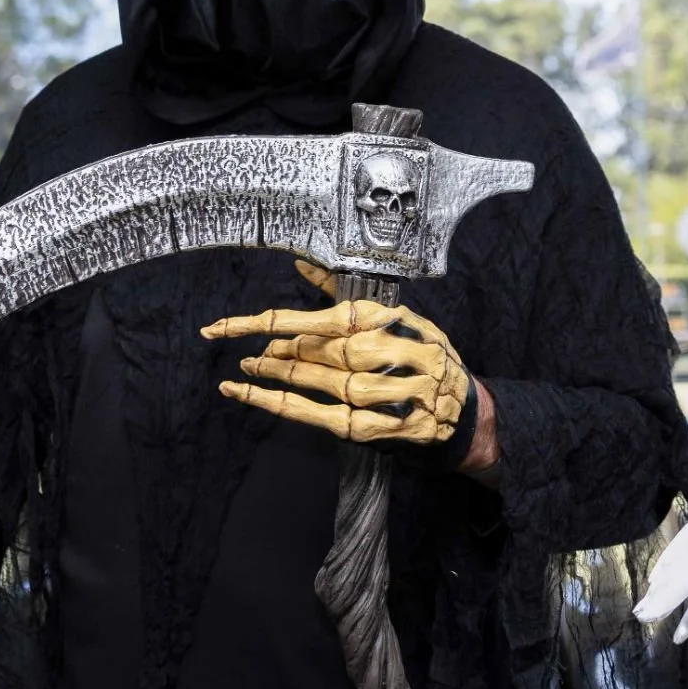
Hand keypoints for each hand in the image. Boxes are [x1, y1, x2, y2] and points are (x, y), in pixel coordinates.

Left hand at [201, 261, 470, 445]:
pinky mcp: (374, 424)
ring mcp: (381, 390)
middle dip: (279, 351)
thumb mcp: (394, 314)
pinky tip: (254, 396)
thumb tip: (299, 264)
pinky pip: (318, 414)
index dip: (267, 323)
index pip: (316, 317)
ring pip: (317, 381)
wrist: (461, 405)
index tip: (225, 326)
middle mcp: (384, 351)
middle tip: (248, 352)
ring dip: (277, 376)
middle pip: (317, 350)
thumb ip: (342, 293)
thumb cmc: (420, 351)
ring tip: (249, 370)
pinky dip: (282, 404)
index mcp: (384, 319)